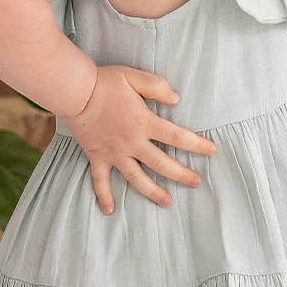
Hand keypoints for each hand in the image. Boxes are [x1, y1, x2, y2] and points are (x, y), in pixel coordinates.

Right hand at [59, 64, 217, 214]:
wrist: (74, 91)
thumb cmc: (104, 82)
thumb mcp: (134, 76)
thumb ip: (157, 87)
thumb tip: (176, 99)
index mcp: (144, 122)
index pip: (177, 137)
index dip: (197, 144)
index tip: (212, 150)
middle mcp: (132, 142)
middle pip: (162, 164)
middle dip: (182, 175)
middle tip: (197, 183)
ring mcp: (114, 153)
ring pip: (137, 178)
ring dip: (153, 191)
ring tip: (167, 202)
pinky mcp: (97, 157)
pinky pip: (101, 181)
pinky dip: (104, 196)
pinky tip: (110, 210)